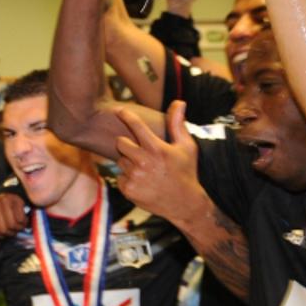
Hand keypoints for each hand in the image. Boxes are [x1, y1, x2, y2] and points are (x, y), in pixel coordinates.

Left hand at [0, 192, 28, 241]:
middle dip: (9, 232)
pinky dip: (23, 222)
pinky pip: (20, 218)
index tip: (3, 232)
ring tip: (18, 225)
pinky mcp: (17, 199)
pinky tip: (22, 219)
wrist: (15, 193)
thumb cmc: (2, 209)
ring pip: (12, 225)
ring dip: (17, 228)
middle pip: (2, 229)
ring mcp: (6, 199)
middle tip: (12, 229)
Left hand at [114, 101, 203, 224]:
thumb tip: (180, 102)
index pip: (136, 126)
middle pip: (120, 143)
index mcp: (157, 149)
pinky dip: (128, 178)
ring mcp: (134, 177)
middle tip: (141, 152)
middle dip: (128, 145)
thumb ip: (178, 124)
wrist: (184, 204)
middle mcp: (143, 162)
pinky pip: (120, 176)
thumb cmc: (186, 172)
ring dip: (129, 162)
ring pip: (120, 161)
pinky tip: (143, 181)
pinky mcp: (128, 189)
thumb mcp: (187, 147)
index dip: (126, 115)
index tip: (119, 110)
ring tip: (146, 170)